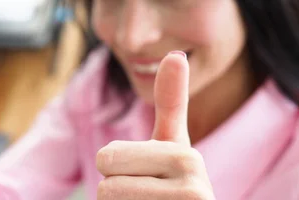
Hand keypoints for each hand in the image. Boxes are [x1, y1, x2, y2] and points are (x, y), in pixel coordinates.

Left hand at [96, 52, 214, 199]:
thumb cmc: (175, 188)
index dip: (114, 168)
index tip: (147, 167)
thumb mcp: (172, 147)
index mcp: (186, 156)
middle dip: (115, 190)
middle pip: (106, 183)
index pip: (108, 158)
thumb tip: (176, 54)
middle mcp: (193, 187)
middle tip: (144, 195)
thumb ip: (171, 104)